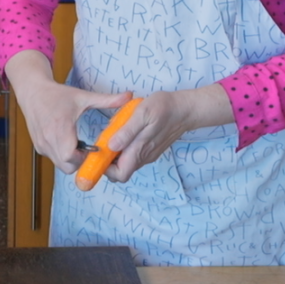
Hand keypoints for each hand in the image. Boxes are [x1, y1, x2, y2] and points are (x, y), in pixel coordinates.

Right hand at [12, 79, 131, 175]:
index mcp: (60, 128)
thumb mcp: (83, 96)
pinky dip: (63, 156)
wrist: (33, 92)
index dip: (84, 158)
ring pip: (60, 165)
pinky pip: (54, 159)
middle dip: (80, 162)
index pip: (71, 157)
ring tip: (79, 145)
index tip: (94, 149)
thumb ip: (107, 100)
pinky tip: (69, 142)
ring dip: (72, 160)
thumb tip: (129, 96)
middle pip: (67, 167)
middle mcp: (48, 140)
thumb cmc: (58, 95)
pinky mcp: (38, 147)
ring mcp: (42, 145)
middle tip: (89, 150)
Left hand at [100, 86, 232, 182]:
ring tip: (114, 133)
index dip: (105, 169)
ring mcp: (148, 154)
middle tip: (104, 141)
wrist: (185, 108)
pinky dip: (125, 147)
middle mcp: (144, 157)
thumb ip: (127, 132)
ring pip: (126, 162)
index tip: (98, 154)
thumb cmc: (163, 108)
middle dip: (108, 161)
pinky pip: (134, 154)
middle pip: (120, 170)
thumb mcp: (142, 114)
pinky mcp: (151, 149)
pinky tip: (125, 131)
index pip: (119, 175)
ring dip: (116, 153)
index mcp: (139, 151)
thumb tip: (111, 146)